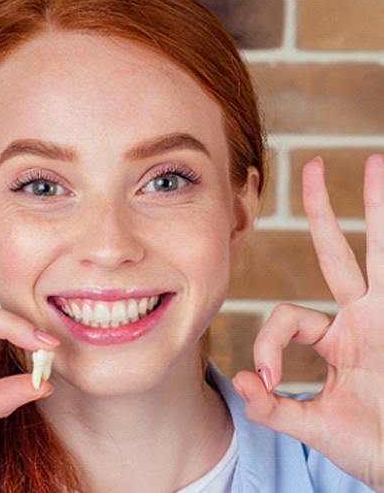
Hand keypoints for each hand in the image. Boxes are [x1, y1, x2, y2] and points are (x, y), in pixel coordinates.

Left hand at [233, 154, 383, 490]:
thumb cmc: (373, 448)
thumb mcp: (315, 426)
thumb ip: (275, 407)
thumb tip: (241, 380)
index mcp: (337, 336)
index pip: (288, 315)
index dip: (267, 342)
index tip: (267, 380)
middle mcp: (363, 316)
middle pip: (337, 252)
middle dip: (321, 211)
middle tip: (312, 166)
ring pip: (381, 252)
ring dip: (378, 208)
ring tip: (375, 161)